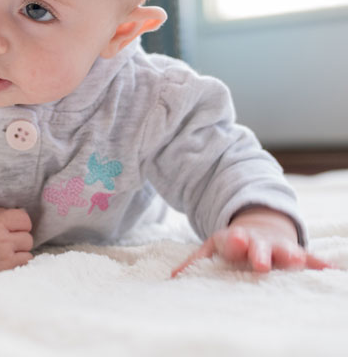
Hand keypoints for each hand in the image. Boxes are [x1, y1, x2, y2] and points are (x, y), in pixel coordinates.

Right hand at [0, 207, 33, 271]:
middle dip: (19, 239)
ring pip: (27, 253)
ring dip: (19, 252)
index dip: (20, 223)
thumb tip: (25, 215)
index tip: (12, 226)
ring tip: (3, 251)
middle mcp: (0, 239)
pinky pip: (23, 265)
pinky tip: (4, 260)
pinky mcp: (3, 271)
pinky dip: (17, 263)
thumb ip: (5, 213)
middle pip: (28, 238)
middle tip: (5, 240)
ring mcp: (2, 257)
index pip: (25, 220)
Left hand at [172, 207, 330, 276]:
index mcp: (236, 241)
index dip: (235, 241)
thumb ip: (194, 261)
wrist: (258, 227)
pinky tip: (332, 271)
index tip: (236, 241)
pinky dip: (320, 264)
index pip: (234, 241)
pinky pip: (311, 259)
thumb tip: (173, 278)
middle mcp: (259, 243)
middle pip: (259, 247)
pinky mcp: (295, 253)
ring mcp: (278, 247)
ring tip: (298, 260)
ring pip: (285, 250)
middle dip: (260, 252)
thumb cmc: (233, 244)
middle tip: (262, 262)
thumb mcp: (213, 248)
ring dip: (291, 255)